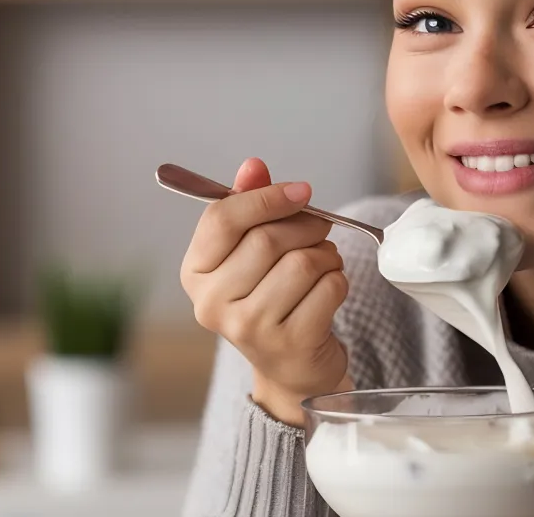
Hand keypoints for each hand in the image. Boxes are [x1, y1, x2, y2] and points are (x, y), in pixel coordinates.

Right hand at [180, 158, 352, 426]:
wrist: (292, 367)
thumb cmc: (271, 297)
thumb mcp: (251, 251)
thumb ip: (249, 204)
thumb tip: (253, 166)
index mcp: (194, 274)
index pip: (222, 218)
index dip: (266, 197)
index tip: (301, 190)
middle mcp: (212, 304)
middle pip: (266, 239)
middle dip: (305, 226)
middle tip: (321, 228)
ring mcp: (249, 328)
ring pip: (302, 263)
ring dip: (325, 254)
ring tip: (323, 262)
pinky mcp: (289, 344)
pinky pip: (328, 288)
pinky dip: (338, 280)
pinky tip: (329, 289)